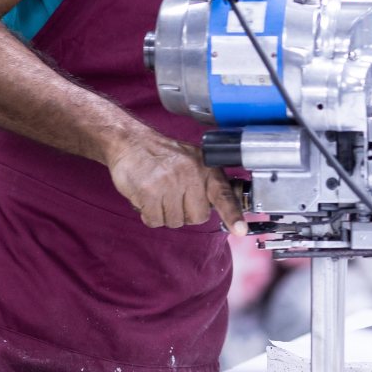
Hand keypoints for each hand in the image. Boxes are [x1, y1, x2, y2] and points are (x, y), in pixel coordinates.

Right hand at [107, 129, 246, 235]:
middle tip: (174, 197)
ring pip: (174, 221)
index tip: (240, 229)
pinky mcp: (149, 191)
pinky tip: (147, 198)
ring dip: (164, 214)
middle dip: (184, 213)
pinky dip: (149, 215)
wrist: (131, 142)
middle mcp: (190, 173)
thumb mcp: (192, 161)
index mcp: (205, 167)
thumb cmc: (163, 155)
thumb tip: (221, 208)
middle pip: (197, 217)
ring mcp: (169, 182)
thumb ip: (205, 183)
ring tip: (158, 193)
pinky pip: (154, 220)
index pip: (223, 195)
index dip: (232, 214)